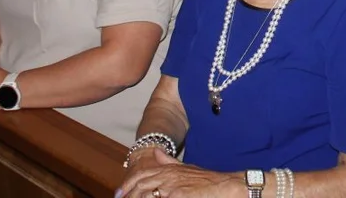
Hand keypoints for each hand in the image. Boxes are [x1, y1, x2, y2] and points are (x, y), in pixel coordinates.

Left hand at [119, 149, 240, 197]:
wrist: (225, 186)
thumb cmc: (207, 180)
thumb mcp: (186, 168)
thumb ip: (168, 161)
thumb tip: (156, 152)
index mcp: (168, 169)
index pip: (141, 175)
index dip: (128, 184)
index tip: (120, 193)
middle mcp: (168, 175)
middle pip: (140, 183)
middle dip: (128, 193)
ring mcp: (172, 186)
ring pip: (146, 192)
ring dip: (137, 197)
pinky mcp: (178, 195)